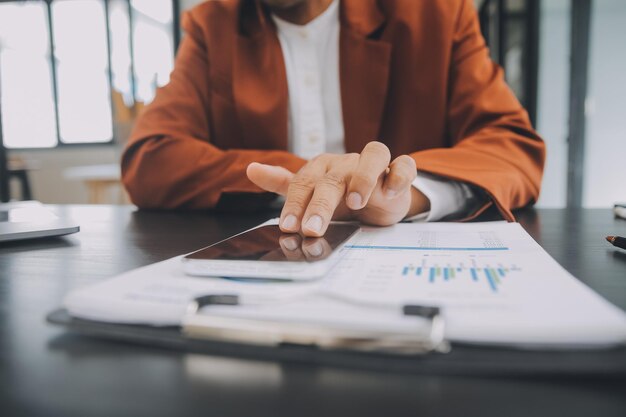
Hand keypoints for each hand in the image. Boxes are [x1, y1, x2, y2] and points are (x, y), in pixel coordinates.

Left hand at [247, 141, 429, 235]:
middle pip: (334, 176)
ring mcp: (375, 165)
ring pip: (373, 155)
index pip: (305, 181)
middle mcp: (348, 163)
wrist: (380, 200)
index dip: (295, 203)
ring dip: (363, 177)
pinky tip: (390, 192)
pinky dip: (399, 175)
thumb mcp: (313, 193)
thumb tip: (252, 169)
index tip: (289, 226)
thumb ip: (285, 184)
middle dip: (321, 204)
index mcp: (324, 168)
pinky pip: (404, 164)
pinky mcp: (399, 172)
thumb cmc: (344, 196)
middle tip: (311, 229)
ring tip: (355, 202)